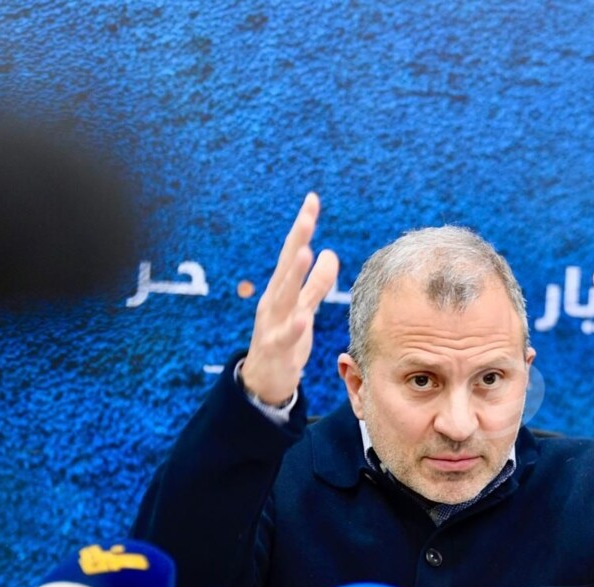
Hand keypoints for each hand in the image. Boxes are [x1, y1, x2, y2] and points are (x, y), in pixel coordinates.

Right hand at [239, 193, 338, 404]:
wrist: (264, 380)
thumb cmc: (284, 341)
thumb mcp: (303, 309)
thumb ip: (316, 284)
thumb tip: (329, 253)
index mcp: (281, 289)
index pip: (293, 252)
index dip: (302, 227)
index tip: (312, 199)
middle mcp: (273, 301)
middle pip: (286, 265)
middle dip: (297, 238)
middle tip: (308, 214)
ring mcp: (271, 323)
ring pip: (283, 295)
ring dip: (294, 274)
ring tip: (306, 252)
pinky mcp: (275, 348)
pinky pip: (285, 336)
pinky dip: (294, 326)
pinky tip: (304, 317)